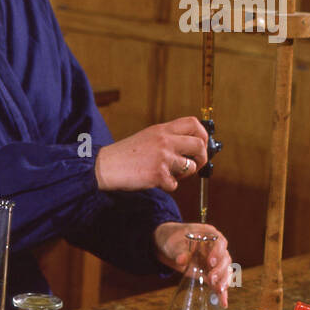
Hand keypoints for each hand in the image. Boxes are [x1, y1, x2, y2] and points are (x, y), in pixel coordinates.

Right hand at [94, 118, 209, 192]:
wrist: (106, 167)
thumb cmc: (125, 155)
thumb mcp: (147, 137)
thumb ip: (167, 138)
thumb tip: (190, 147)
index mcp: (162, 130)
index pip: (193, 124)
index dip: (203, 135)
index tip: (202, 144)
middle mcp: (164, 140)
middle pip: (199, 145)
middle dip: (202, 158)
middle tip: (194, 164)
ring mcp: (163, 157)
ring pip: (191, 167)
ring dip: (184, 175)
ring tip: (170, 174)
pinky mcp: (159, 174)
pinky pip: (175, 184)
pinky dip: (167, 186)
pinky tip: (155, 181)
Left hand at [153, 222, 231, 305]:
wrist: (169, 246)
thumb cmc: (174, 239)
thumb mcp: (174, 243)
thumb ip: (179, 251)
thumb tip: (181, 260)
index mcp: (210, 235)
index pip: (220, 242)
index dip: (218, 252)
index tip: (211, 262)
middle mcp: (216, 248)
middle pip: (225, 258)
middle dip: (220, 270)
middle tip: (211, 278)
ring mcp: (215, 261)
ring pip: (226, 271)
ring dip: (223, 281)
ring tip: (218, 290)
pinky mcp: (211, 272)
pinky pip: (219, 282)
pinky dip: (221, 292)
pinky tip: (223, 301)